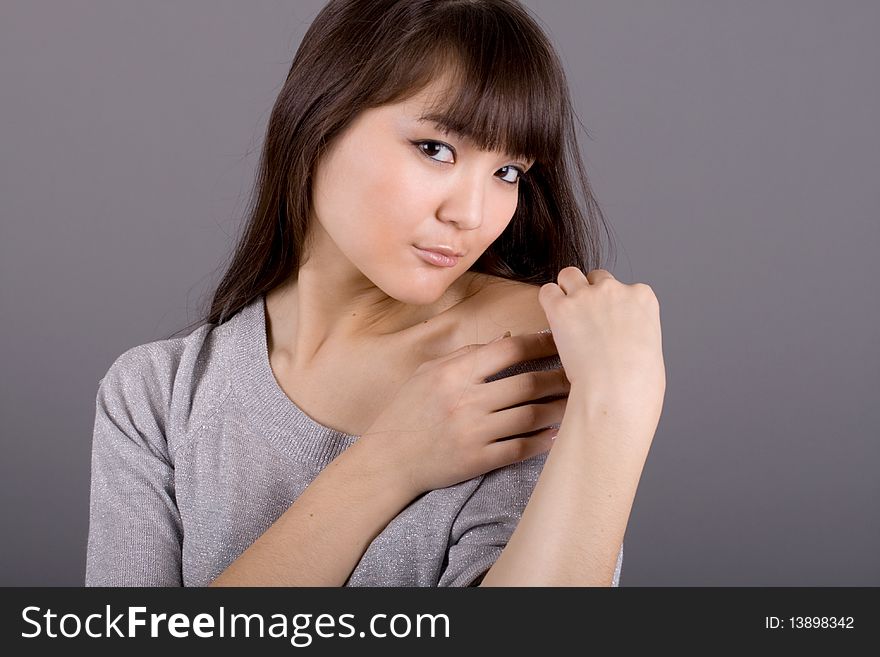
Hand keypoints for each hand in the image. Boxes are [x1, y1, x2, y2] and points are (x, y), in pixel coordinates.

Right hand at [361, 331, 569, 495]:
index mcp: (454, 373)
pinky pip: (520, 448)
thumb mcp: (428, 373)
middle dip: (558, 377)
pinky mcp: (478, 460)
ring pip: (531, 416)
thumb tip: (506, 338)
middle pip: (527, 384)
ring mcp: (473, 432)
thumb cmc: (407, 412)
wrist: (388, 460)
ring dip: (558, 408)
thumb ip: (466, 355)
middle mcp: (466, 401)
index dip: (539, 343)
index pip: (508, 350)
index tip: (558, 341)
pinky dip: (543, 441)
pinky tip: (557, 434)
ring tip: (576, 402)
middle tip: (578, 373)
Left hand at [538, 267, 665, 438]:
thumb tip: (622, 335)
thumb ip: (635, 329)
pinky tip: (552, 321)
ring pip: (569, 275)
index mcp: (642, 296)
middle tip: (584, 320)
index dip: (611, 305)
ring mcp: (587, 295)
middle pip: (596, 277)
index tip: (606, 322)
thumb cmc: (637, 383)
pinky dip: (548, 303)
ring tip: (566, 316)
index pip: (623, 286)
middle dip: (589, 293)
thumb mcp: (650, 347)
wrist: (617, 392)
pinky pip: (547, 291)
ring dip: (566, 291)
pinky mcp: (561, 308)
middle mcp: (615, 289)